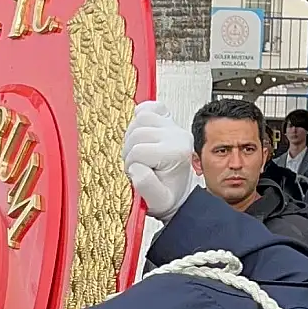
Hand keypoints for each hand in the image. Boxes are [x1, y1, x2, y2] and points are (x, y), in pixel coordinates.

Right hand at [122, 100, 195, 219]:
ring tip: (138, 152)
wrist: (177, 192)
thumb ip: (147, 186)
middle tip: (137, 165)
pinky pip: (150, 107)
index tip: (138, 175)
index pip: (138, 150)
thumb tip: (136, 168)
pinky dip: (141, 115)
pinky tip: (142, 131)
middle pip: (137, 132)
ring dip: (132, 136)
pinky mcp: (167, 120)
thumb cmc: (167, 195)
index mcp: (177, 153)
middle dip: (130, 152)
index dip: (131, 165)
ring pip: (140, 118)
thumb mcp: (158, 201)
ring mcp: (173, 125)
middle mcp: (178, 135)